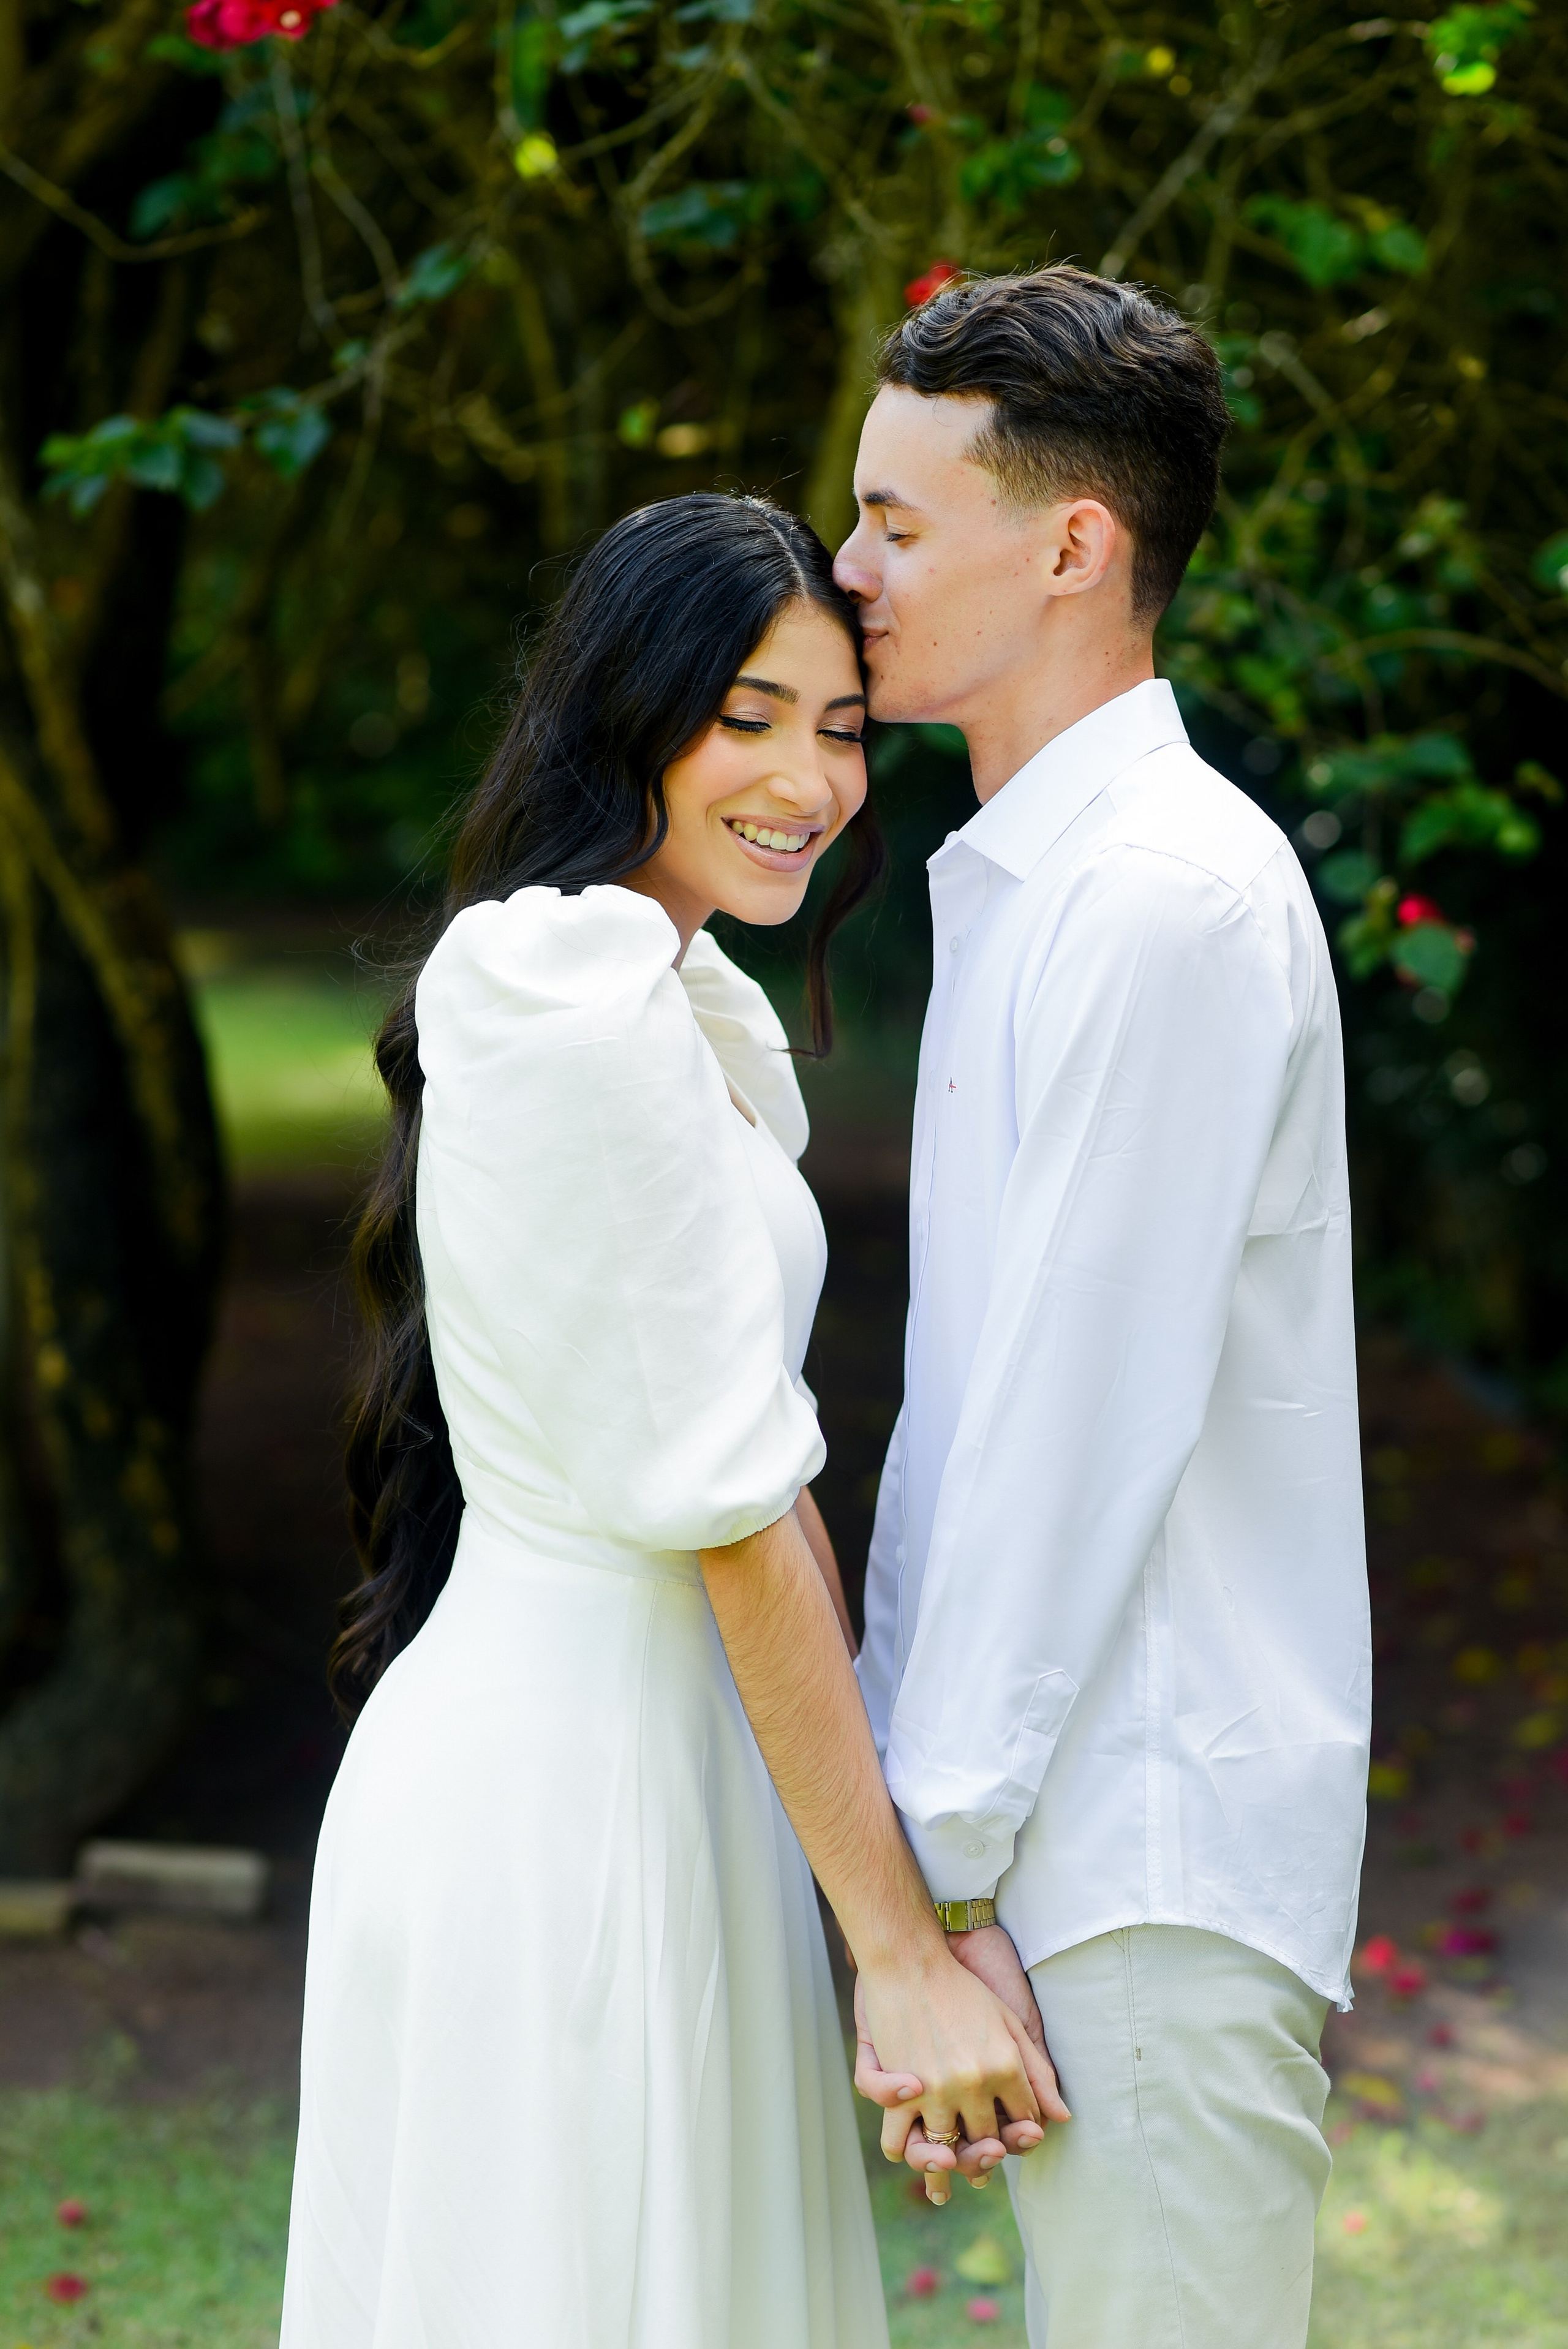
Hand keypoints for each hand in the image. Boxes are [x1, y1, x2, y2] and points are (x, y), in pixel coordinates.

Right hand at [851, 1952, 1060, 2205]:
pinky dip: (907, 2151)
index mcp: (1005, 2067)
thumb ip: (1038, 2071)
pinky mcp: (899, 2089)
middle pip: (987, 2141)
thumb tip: (1062, 2118)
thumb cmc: (964, 1988)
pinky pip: (899, 2141)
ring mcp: (934, 2090)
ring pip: (945, 2152)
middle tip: (984, 2155)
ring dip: (946, 2167)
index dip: (1021, 2129)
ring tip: (946, 2170)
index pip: (1024, 2119)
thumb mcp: (1010, 2023)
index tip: (1014, 2130)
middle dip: (988, 2151)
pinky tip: (915, 2147)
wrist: (910, 1961)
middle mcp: (973, 2084)